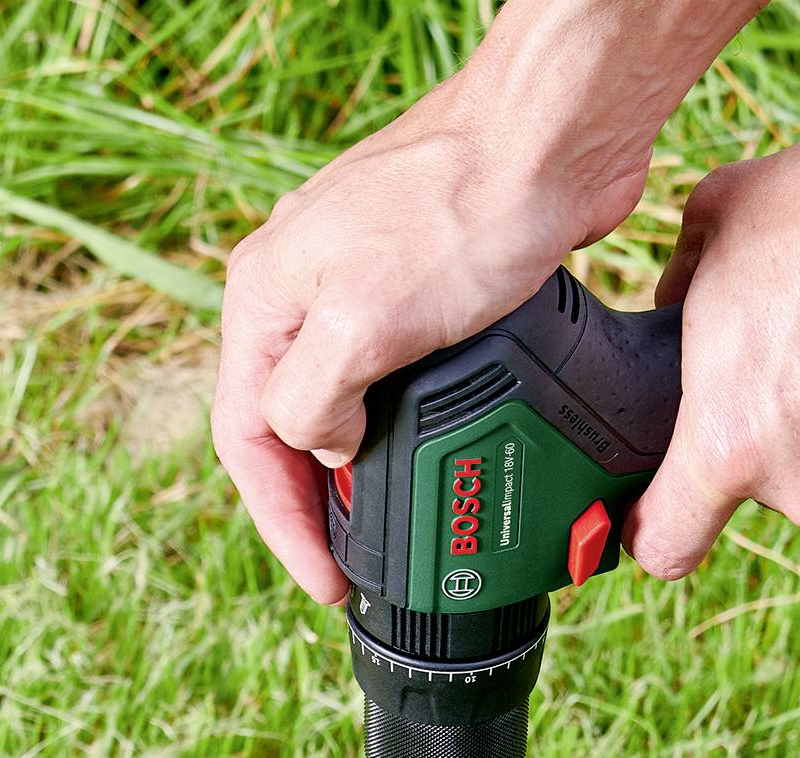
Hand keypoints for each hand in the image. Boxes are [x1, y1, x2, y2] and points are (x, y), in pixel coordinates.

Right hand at [212, 66, 651, 603]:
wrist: (555, 136)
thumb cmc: (460, 208)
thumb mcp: (362, 325)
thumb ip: (314, 402)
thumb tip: (323, 449)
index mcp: (264, 296)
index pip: (244, 434)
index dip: (281, 520)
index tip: (327, 579)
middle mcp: (302, 289)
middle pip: (286, 419)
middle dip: (316, 499)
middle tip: (357, 562)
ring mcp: (363, 282)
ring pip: (344, 395)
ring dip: (361, 462)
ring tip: (394, 520)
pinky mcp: (425, 280)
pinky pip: (397, 369)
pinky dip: (408, 420)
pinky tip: (437, 445)